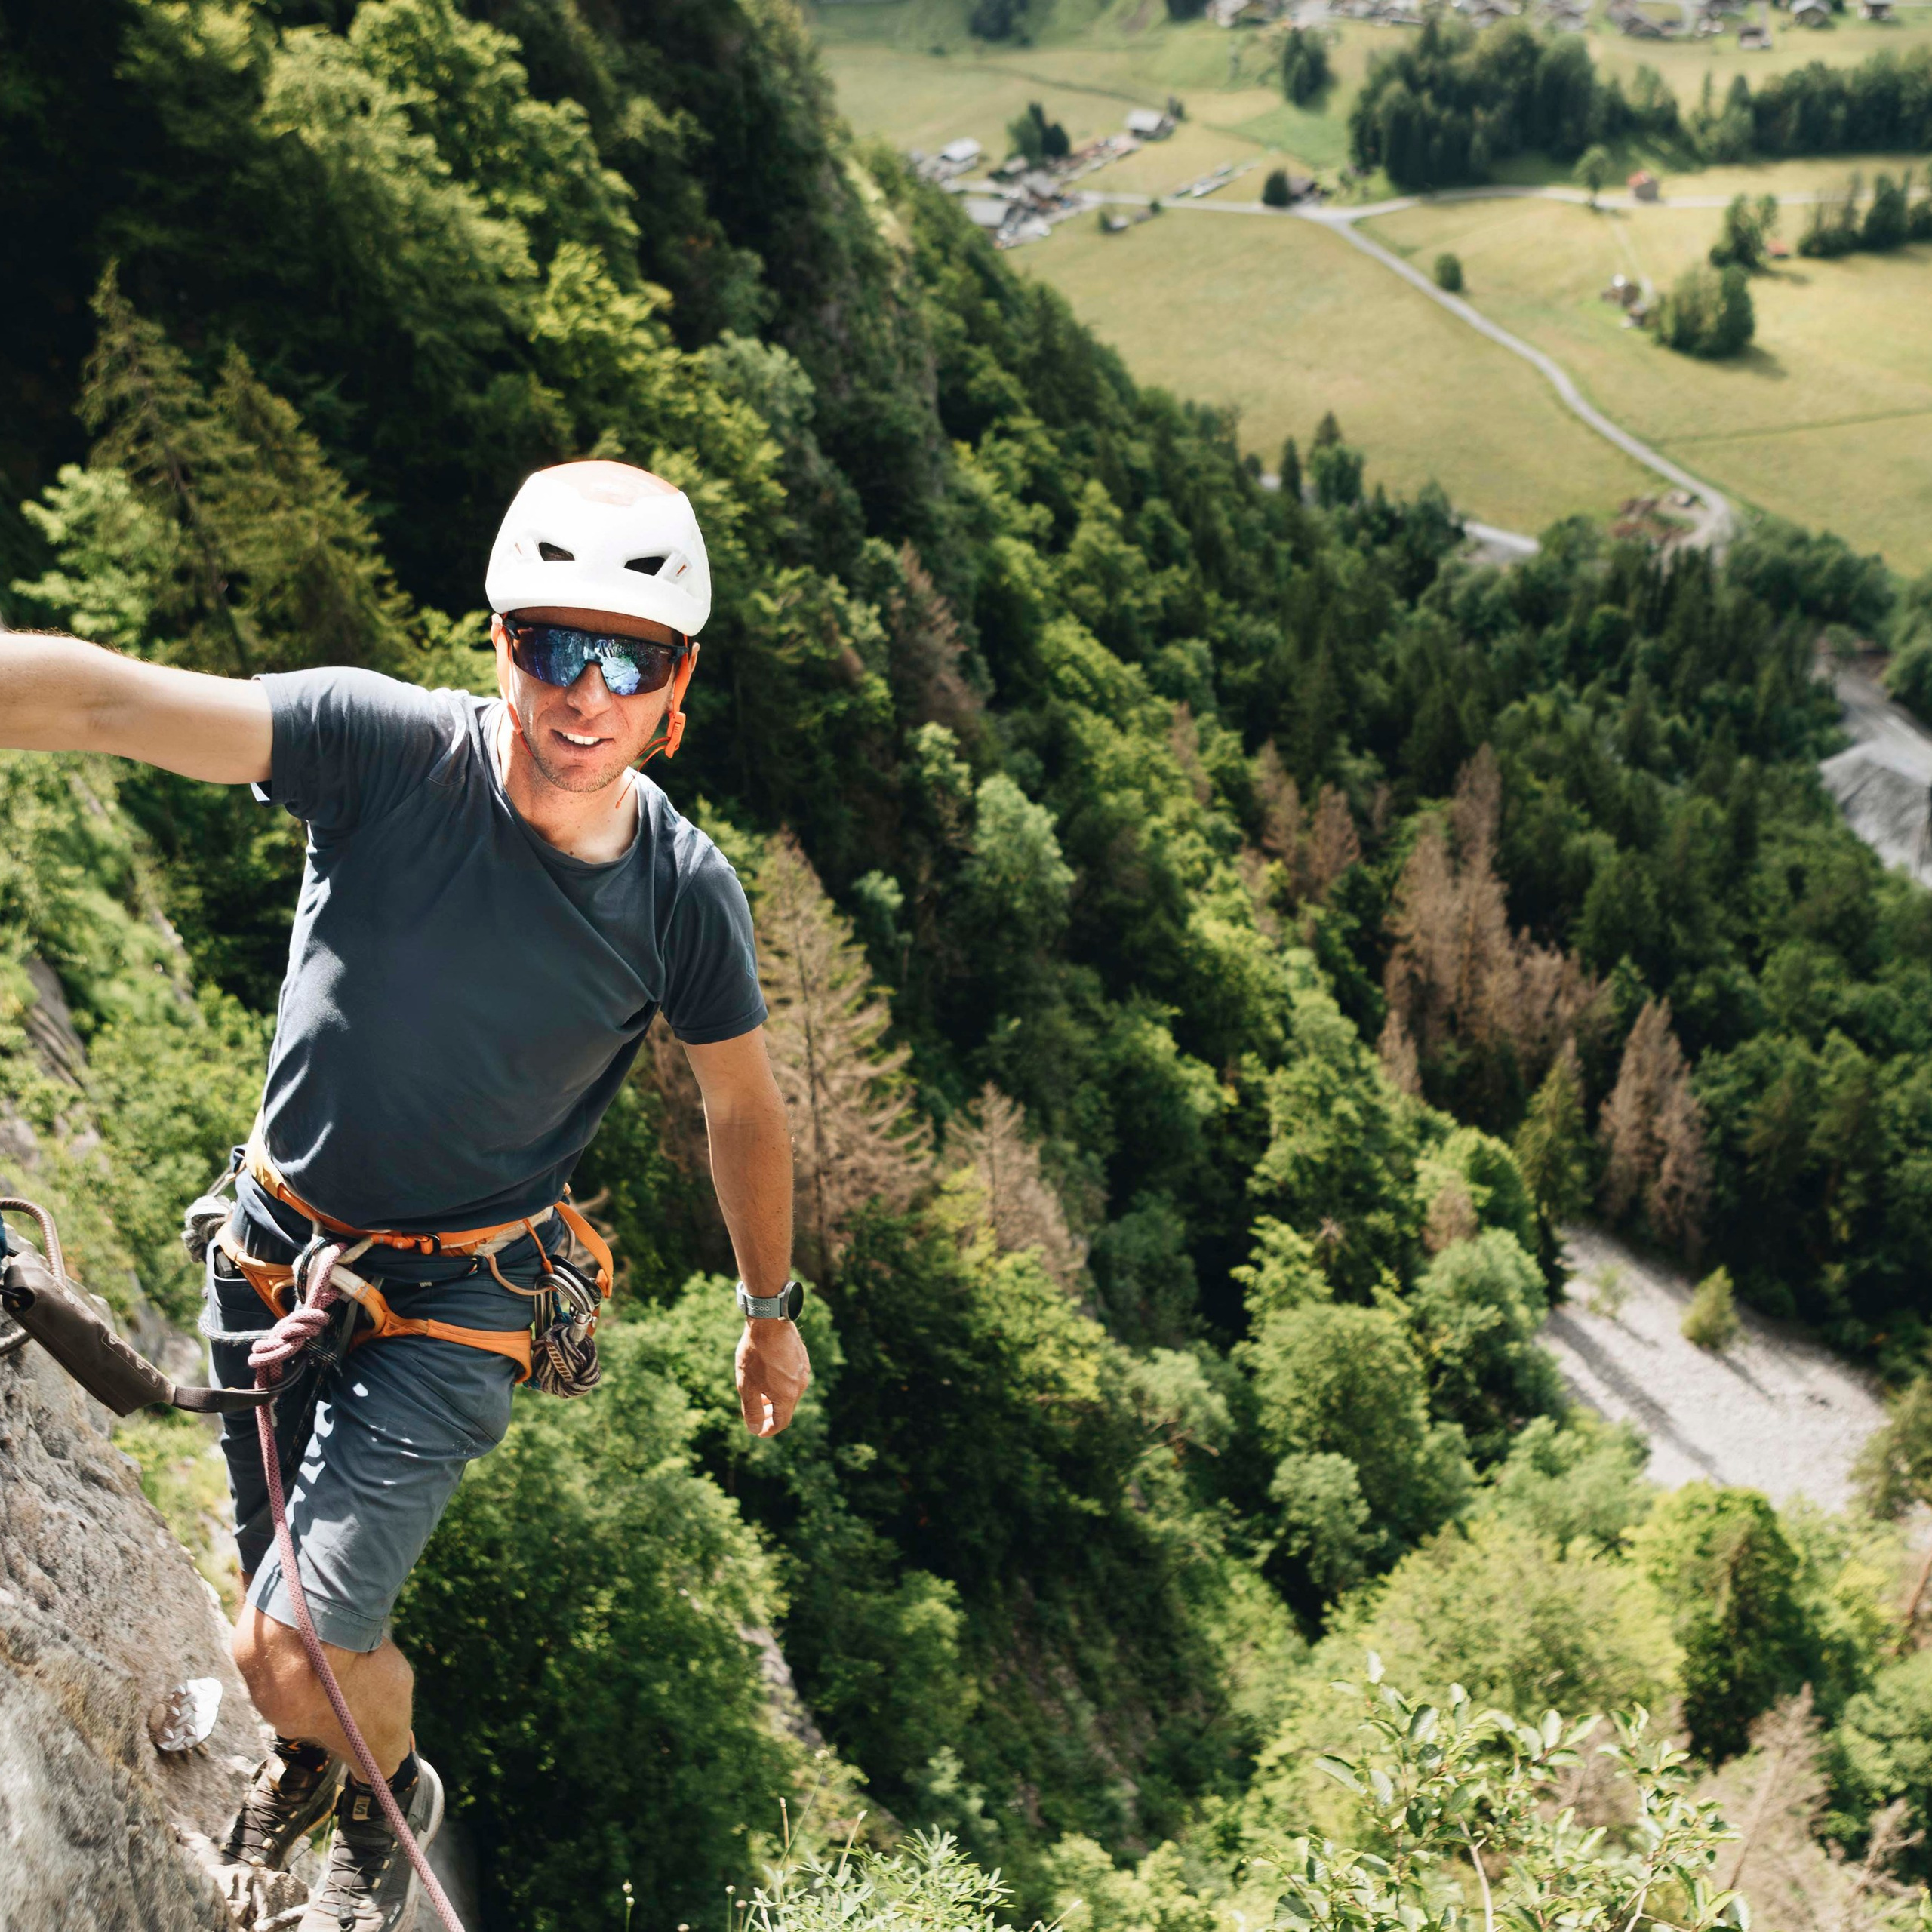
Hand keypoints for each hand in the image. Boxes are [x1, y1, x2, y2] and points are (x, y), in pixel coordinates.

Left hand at [735, 1318, 809, 1437]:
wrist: (769, 1321)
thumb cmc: (755, 1354)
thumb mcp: (746, 1385)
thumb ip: (751, 1411)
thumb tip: (755, 1430)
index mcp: (787, 1396)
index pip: (781, 1423)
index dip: (768, 1430)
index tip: (757, 1430)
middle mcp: (800, 1386)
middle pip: (786, 1409)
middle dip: (770, 1415)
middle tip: (756, 1415)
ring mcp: (803, 1371)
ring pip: (790, 1393)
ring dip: (775, 1399)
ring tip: (759, 1394)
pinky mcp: (802, 1359)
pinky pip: (792, 1379)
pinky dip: (781, 1385)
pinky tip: (768, 1375)